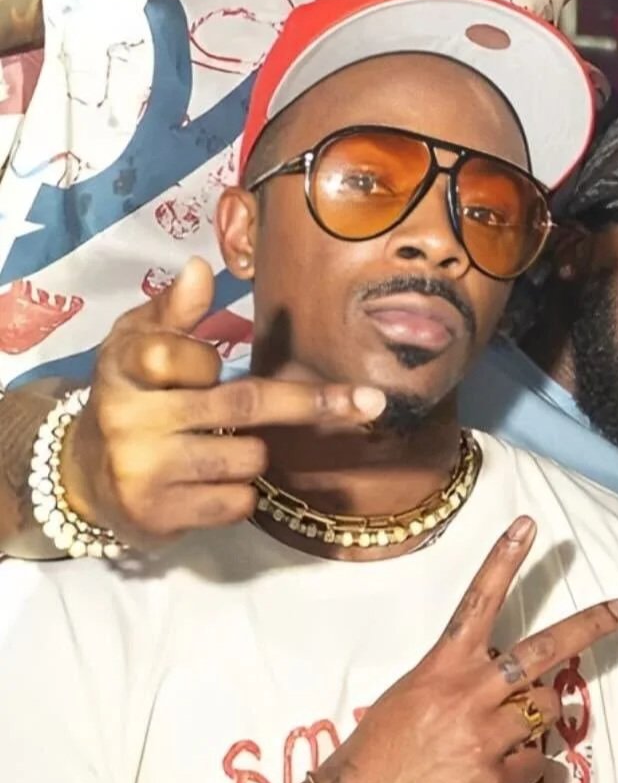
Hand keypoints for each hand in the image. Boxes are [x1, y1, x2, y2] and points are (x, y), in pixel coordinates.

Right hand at [63, 258, 387, 546]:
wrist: (83, 477)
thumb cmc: (131, 396)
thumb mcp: (137, 345)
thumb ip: (172, 309)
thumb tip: (199, 267)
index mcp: (125, 368)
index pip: (186, 354)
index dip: (209, 359)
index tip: (217, 363)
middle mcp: (130, 419)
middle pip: (243, 404)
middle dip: (310, 403)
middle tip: (369, 402)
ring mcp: (143, 470)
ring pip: (248, 457)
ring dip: (253, 455)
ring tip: (219, 449)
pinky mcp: (158, 514)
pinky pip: (237, 502)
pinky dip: (239, 495)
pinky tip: (209, 485)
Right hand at [316, 516, 617, 782]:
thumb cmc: (379, 749)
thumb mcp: (412, 694)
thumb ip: (462, 677)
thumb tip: (510, 675)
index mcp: (444, 667)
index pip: (478, 602)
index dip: (504, 561)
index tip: (529, 525)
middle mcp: (470, 695)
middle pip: (544, 650)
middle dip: (590, 625)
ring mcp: (487, 738)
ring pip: (549, 709)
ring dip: (541, 717)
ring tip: (506, 733)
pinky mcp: (498, 781)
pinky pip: (540, 762)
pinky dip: (527, 766)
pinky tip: (495, 775)